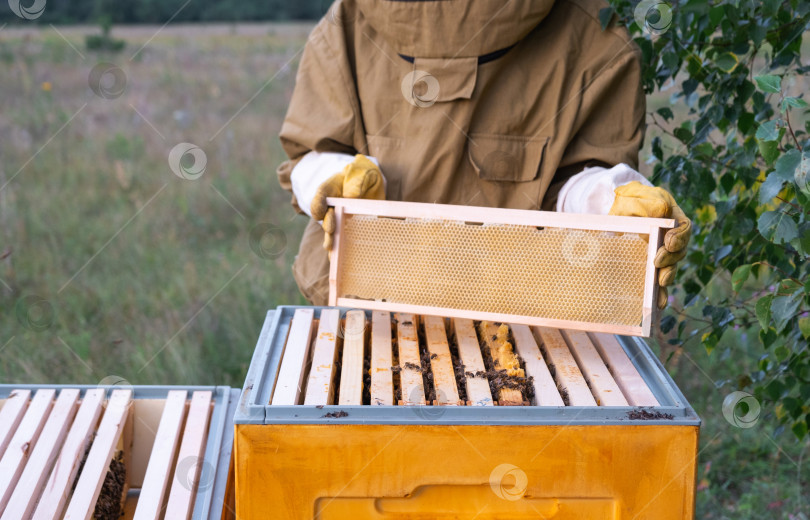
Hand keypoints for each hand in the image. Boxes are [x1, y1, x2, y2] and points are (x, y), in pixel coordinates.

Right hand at [310, 154, 385, 251]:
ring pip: (330, 230)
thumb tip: (352, 196)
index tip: (320, 212)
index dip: (318, 204)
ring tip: (330, 247)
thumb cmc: (362, 174)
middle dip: (327, 223)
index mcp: (330, 189)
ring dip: (330, 239)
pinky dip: (338, 249)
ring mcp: (338, 218)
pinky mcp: (347, 228)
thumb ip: (357, 180)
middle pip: (325, 216)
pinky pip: (340, 239)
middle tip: (330, 229)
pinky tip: (336, 259)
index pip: (321, 196)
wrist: (369, 183)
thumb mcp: (361, 171)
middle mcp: (330, 206)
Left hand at [608, 181, 690, 308]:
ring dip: (667, 275)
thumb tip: (660, 212)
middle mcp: (672, 236)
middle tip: (657, 262)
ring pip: (671, 266)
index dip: (679, 236)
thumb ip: (647, 202)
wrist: (615, 210)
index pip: (684, 227)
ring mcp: (663, 251)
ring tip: (660, 283)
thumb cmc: (628, 199)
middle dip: (670, 258)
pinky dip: (660, 291)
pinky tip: (658, 303)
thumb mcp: (635, 195)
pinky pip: (659, 278)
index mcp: (672, 216)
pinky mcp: (652, 264)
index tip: (668, 242)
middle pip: (679, 250)